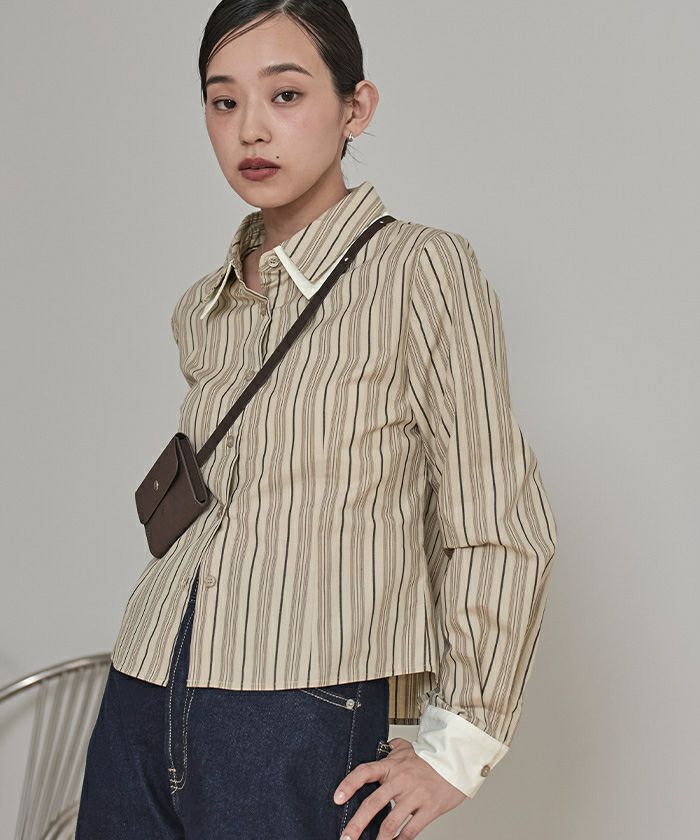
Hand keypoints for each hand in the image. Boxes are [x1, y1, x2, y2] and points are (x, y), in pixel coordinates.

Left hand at [333, 736, 466, 838]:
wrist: (456, 759)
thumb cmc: (428, 756)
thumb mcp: (407, 748)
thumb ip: (391, 748)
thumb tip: (381, 747)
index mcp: (392, 765)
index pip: (365, 772)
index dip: (349, 784)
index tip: (337, 798)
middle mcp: (401, 780)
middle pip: (374, 803)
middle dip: (356, 824)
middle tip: (345, 837)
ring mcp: (416, 795)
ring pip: (391, 822)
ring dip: (378, 839)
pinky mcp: (430, 808)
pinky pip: (412, 830)